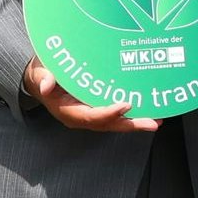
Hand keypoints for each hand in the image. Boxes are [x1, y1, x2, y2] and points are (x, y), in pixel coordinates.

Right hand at [23, 61, 156, 133]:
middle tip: (152, 123)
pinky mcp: (97, 110)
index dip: (108, 113)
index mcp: (66, 110)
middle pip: (107, 124)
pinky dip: (133, 116)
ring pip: (114, 123)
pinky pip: (116, 116)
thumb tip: (47, 85)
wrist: (42, 77)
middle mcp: (80, 117)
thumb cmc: (42, 72)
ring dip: (136, 123)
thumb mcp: (40, 71)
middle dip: (130, 125)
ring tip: (157, 121)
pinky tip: (151, 113)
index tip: (125, 105)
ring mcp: (90, 115)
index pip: (89, 116)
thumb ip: (43, 77)